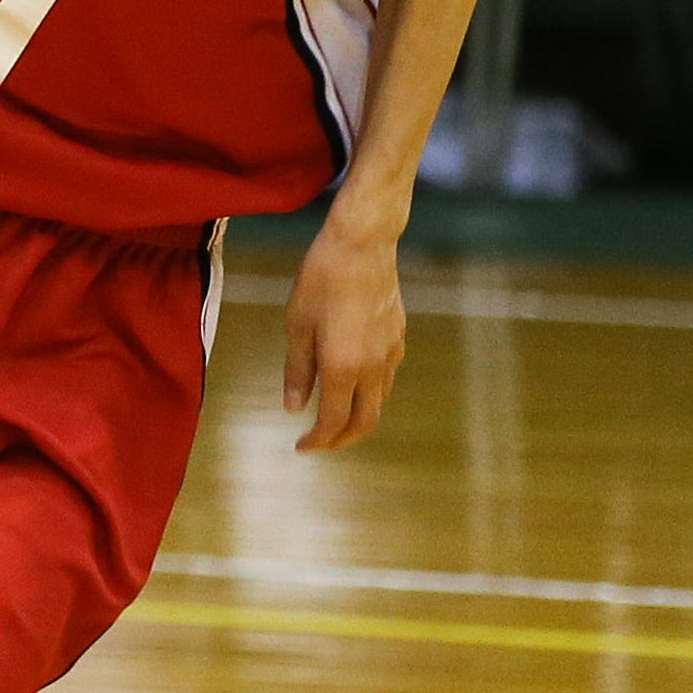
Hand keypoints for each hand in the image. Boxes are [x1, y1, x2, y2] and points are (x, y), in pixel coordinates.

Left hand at [283, 213, 406, 450]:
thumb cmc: (321, 281)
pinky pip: (386, 377)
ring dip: (357, 415)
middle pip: (365, 421)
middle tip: (319, 442)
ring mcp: (390, 352)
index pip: (333, 422)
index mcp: (343, 367)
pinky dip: (368, 391)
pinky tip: (349, 381)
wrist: (363, 246)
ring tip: (331, 414)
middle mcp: (373, 366)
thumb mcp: (296, 327)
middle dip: (342, 439)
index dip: (317, 441)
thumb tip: (294, 408)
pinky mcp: (398, 336)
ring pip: (379, 400)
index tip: (301, 447)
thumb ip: (297, 371)